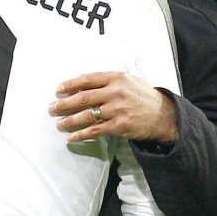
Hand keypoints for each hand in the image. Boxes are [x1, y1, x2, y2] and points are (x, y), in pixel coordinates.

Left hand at [49, 72, 178, 143]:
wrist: (164, 115)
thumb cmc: (144, 96)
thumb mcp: (130, 80)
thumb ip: (110, 80)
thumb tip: (85, 83)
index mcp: (117, 78)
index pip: (88, 79)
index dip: (70, 84)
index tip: (58, 89)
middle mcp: (116, 92)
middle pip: (83, 97)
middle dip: (64, 103)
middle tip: (52, 108)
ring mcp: (117, 110)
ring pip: (86, 115)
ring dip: (69, 120)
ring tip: (58, 123)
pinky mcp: (119, 126)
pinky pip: (95, 130)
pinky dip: (81, 134)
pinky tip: (71, 137)